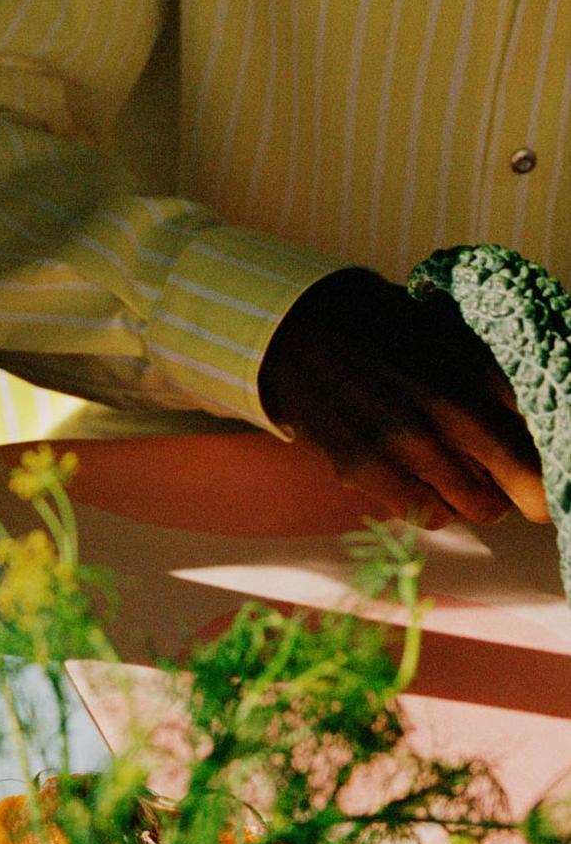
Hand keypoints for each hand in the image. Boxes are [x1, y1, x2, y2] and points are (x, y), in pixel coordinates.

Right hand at [258, 268, 546, 526]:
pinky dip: (433, 507)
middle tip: (509, 481)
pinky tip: (419, 482)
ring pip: (481, 508)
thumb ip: (495, 376)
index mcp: (479, 371)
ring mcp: (407, 442)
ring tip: (457, 476)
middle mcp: (451, 408)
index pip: (545, 440)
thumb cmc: (381, 328)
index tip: (549, 471)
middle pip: (529, 485)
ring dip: (477, 498)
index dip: (552, 462)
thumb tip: (539, 420)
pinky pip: (427, 515)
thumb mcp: (450, 333)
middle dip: (524, 488)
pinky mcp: (366, 467)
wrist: (298, 329)